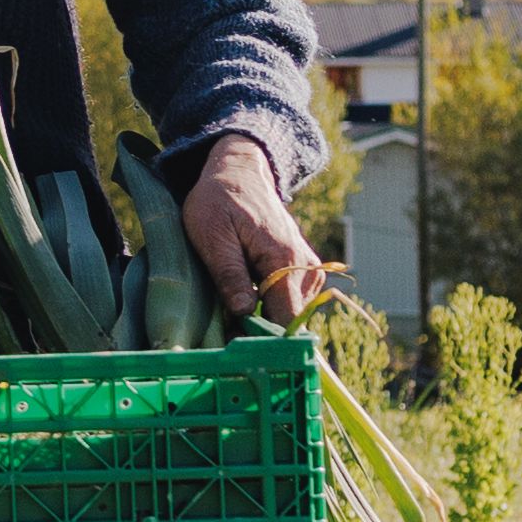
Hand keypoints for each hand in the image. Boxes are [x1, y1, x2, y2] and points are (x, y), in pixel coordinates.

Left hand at [174, 135, 327, 323]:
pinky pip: (289, 301)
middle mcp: (306, 267)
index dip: (264, 339)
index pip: (286, 317)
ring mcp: (308, 270)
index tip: (238, 349)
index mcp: (284, 259)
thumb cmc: (220, 200)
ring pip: (290, 313)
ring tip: (231, 307)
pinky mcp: (303, 271)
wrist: (240, 172)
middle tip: (225, 332)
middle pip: (290, 320)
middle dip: (260, 332)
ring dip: (262, 319)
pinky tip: (245, 297)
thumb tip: (243, 313)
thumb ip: (229, 274)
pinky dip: (268, 306)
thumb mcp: (213, 235)